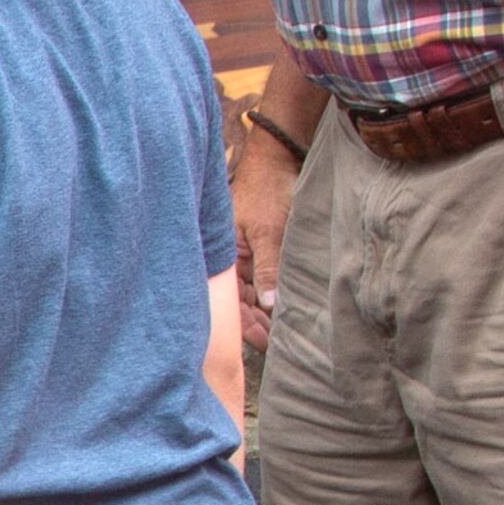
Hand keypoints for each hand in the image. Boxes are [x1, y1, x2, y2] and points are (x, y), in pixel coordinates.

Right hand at [229, 131, 296, 352]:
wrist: (278, 158)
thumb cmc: (266, 189)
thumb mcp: (268, 232)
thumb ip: (267, 270)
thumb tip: (268, 305)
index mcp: (221, 255)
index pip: (227, 298)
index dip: (242, 322)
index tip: (262, 342)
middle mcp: (229, 258)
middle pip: (237, 299)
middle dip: (253, 322)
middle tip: (273, 345)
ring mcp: (244, 253)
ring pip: (250, 291)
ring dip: (263, 310)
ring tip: (280, 333)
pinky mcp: (260, 247)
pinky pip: (263, 277)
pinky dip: (271, 293)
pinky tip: (282, 308)